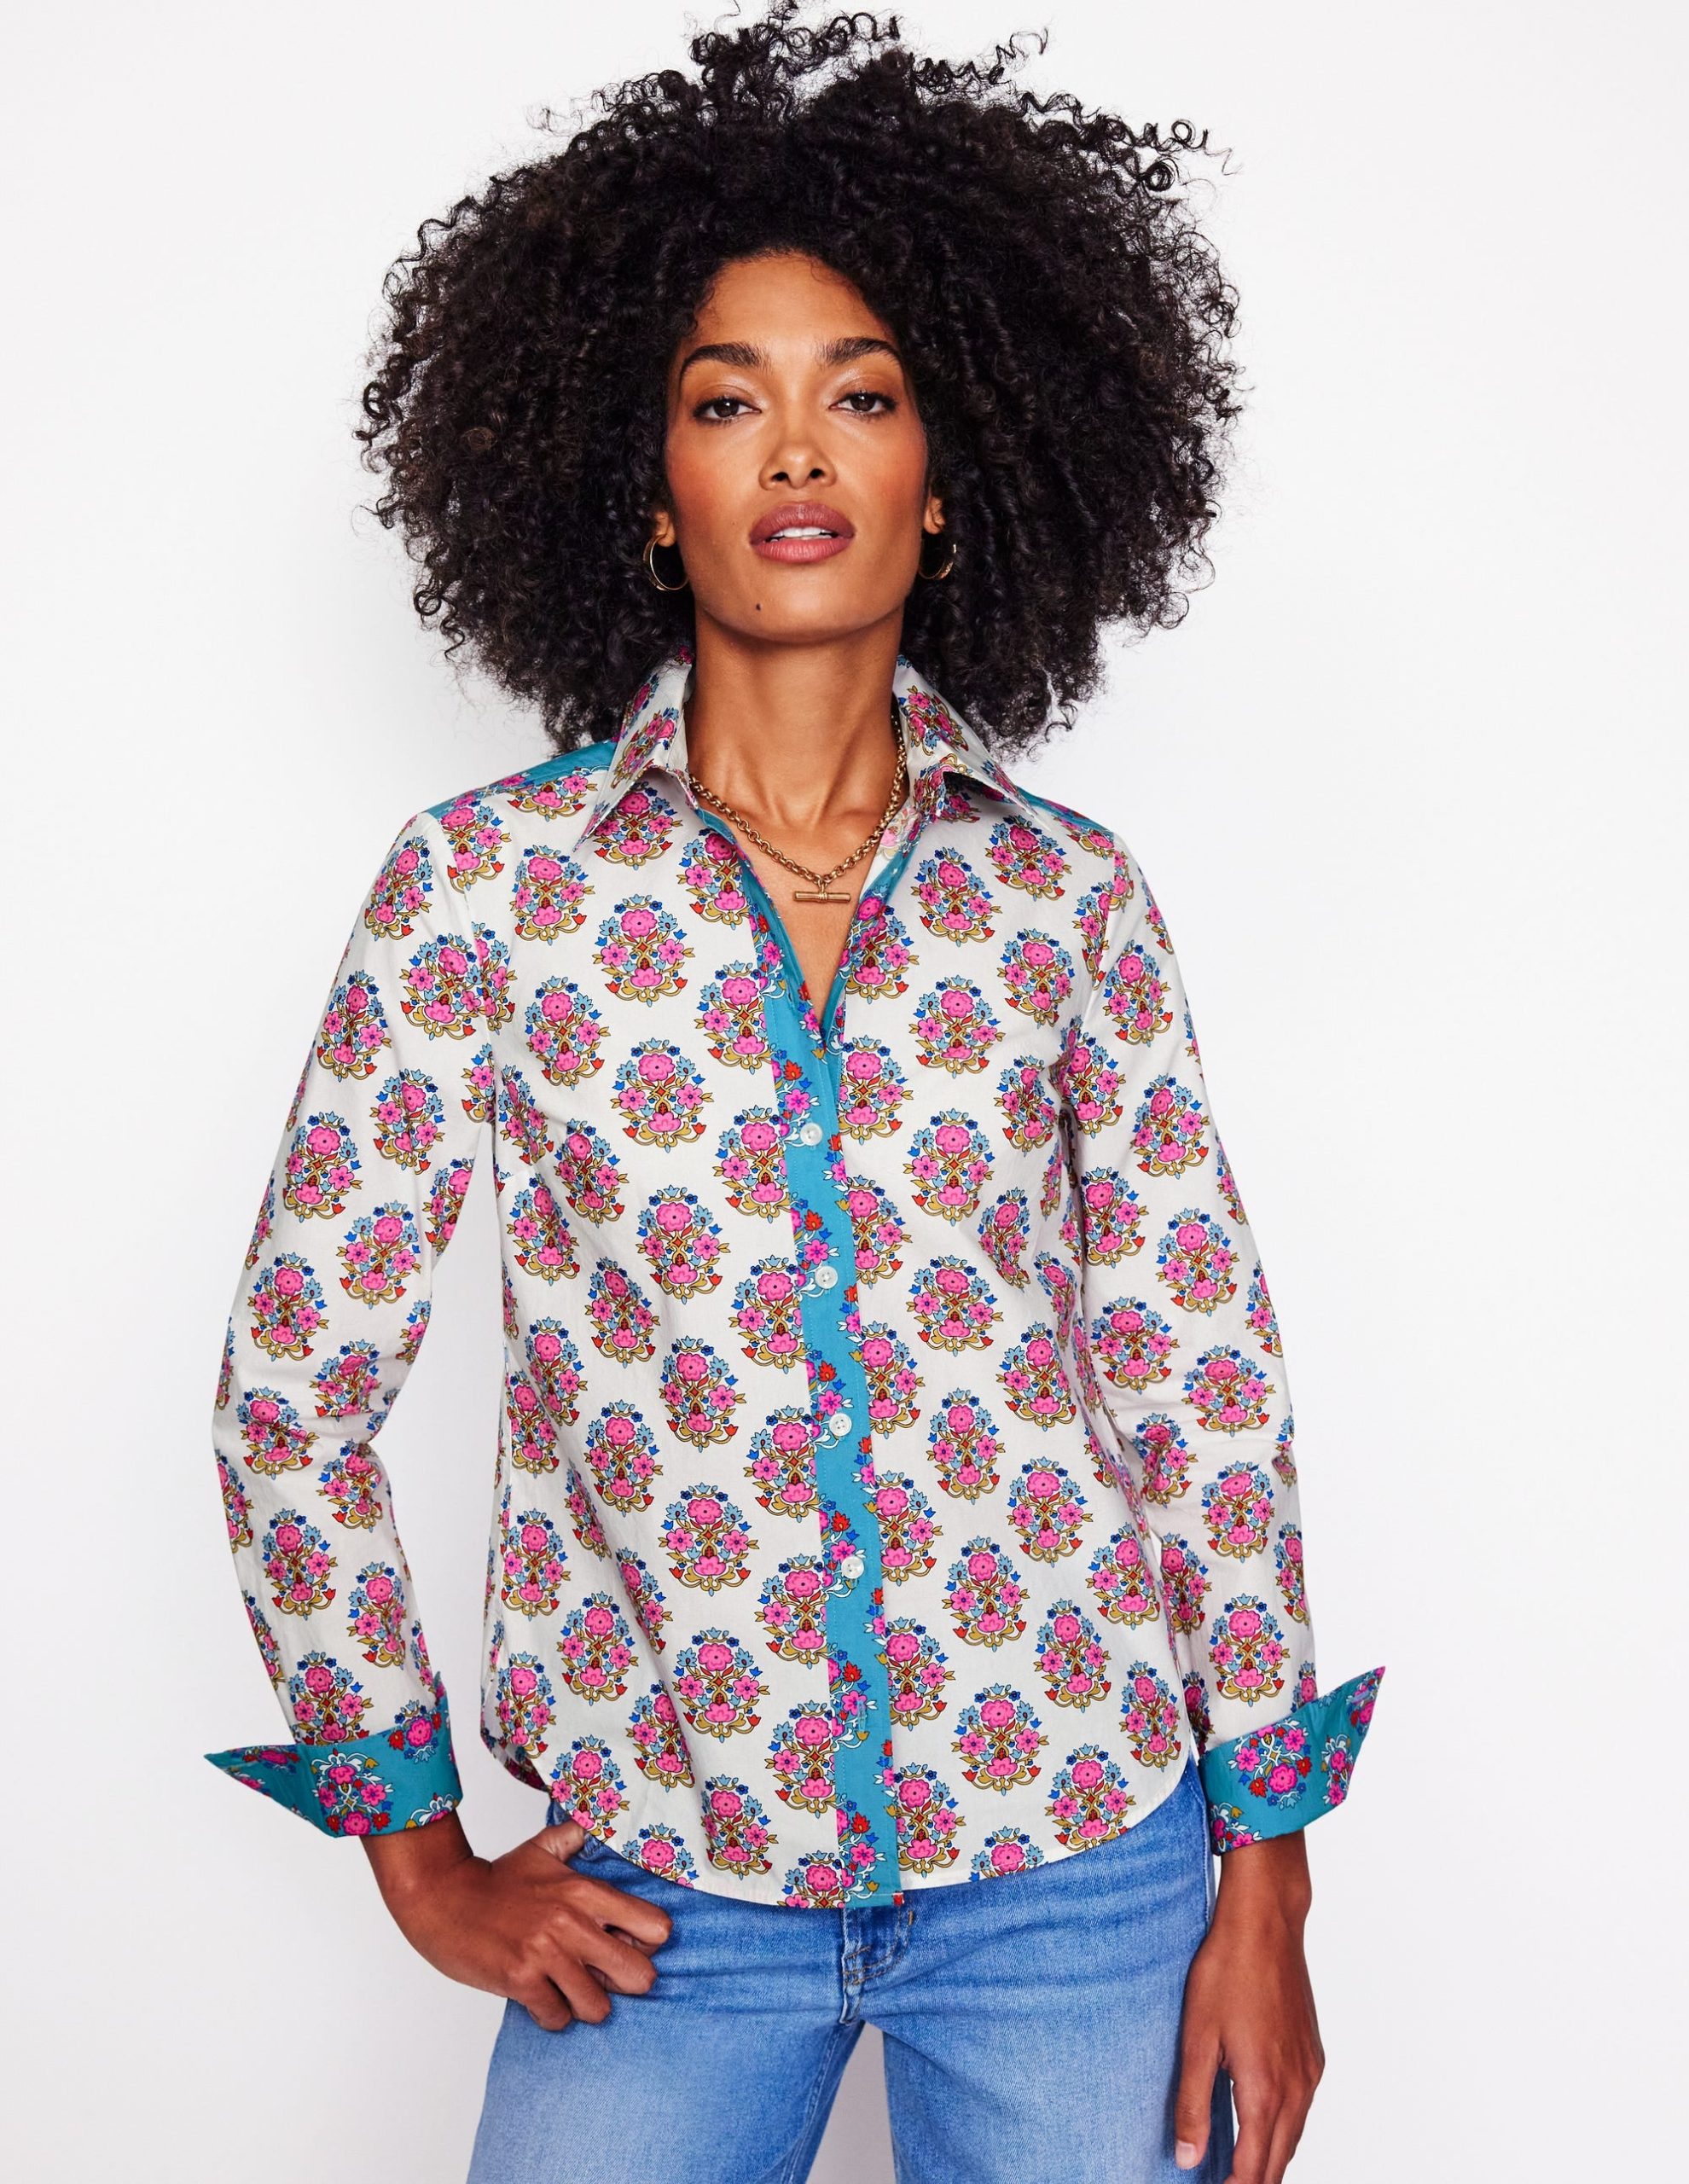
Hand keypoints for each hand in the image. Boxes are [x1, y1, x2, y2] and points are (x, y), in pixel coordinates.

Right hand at [360, 1810, 673, 2030]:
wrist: (442, 1896)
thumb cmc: (495, 1880)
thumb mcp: (542, 1849)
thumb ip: (575, 1838)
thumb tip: (597, 1824)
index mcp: (585, 1890)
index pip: (656, 1927)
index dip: (646, 1944)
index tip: (627, 1945)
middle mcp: (573, 1922)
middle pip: (639, 1976)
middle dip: (625, 1983)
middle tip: (603, 1977)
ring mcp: (546, 1953)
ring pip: (598, 2007)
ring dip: (584, 2004)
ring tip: (568, 1989)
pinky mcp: (520, 1979)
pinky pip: (557, 2018)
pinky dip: (551, 2015)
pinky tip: (540, 1997)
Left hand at [1174, 1830, 1322, 2183]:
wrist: (1266, 1924)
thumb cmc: (1227, 1972)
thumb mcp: (1197, 2038)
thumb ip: (1192, 2103)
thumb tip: (1189, 2158)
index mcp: (1265, 2092)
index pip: (1254, 2170)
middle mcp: (1296, 2089)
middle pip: (1279, 2161)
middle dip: (1254, 2180)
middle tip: (1223, 2183)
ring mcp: (1309, 2071)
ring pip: (1294, 2136)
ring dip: (1270, 2158)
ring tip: (1239, 2167)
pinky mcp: (1313, 2053)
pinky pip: (1302, 2108)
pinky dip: (1283, 2128)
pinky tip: (1262, 2122)